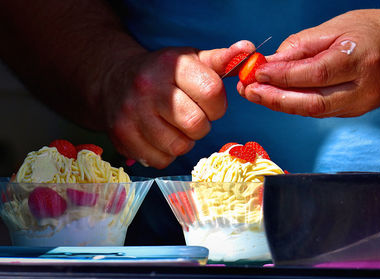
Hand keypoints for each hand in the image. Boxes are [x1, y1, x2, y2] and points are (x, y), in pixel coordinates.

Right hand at [106, 41, 254, 167]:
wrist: (114, 80)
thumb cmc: (162, 73)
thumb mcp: (191, 60)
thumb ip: (222, 59)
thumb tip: (249, 49)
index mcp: (172, 65)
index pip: (212, 92)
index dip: (217, 105)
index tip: (208, 103)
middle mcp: (149, 88)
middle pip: (196, 125)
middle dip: (201, 126)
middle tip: (191, 117)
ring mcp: (132, 114)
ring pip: (179, 146)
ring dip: (184, 141)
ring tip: (174, 126)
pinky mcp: (122, 136)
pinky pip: (161, 160)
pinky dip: (166, 153)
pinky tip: (159, 137)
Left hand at [239, 9, 379, 117]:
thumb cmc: (370, 31)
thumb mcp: (335, 28)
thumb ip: (301, 47)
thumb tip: (270, 63)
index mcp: (359, 60)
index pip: (314, 74)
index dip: (282, 76)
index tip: (256, 73)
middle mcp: (360, 89)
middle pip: (311, 103)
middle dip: (274, 99)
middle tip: (248, 91)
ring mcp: (358, 105)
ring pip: (311, 111)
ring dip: (279, 104)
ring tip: (255, 94)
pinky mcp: (352, 111)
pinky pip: (317, 111)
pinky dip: (293, 104)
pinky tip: (275, 97)